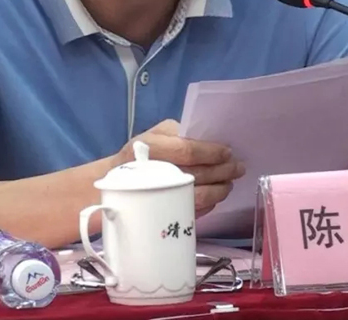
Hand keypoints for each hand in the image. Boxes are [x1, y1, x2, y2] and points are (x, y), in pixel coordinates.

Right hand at [116, 120, 244, 216]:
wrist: (109, 185)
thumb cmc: (137, 154)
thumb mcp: (154, 134)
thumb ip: (179, 133)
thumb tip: (209, 140)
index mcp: (151, 148)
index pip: (188, 150)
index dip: (211, 152)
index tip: (228, 152)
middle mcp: (154, 173)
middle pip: (198, 175)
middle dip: (223, 171)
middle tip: (238, 168)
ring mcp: (159, 198)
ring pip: (198, 197)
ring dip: (220, 190)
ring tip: (229, 182)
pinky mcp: (163, 215)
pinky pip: (193, 212)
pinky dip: (210, 204)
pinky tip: (216, 196)